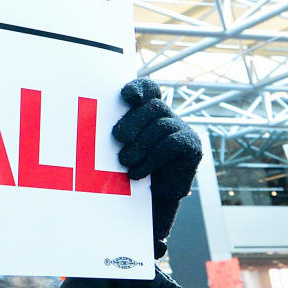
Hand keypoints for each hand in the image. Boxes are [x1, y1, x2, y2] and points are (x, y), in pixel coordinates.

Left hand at [111, 78, 202, 254]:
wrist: (150, 199)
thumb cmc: (128, 168)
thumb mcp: (116, 148)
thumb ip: (115, 132)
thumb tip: (95, 122)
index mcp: (147, 110)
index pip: (148, 88)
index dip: (140, 87)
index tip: (128, 96)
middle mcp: (167, 116)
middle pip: (154, 106)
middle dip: (133, 121)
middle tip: (118, 137)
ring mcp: (182, 128)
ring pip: (162, 125)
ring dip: (140, 145)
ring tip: (125, 162)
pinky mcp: (192, 146)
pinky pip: (172, 144)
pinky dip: (152, 158)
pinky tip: (137, 173)